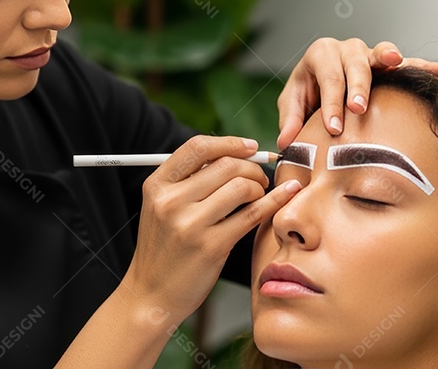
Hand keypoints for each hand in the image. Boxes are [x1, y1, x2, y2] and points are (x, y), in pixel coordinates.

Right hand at [122, 135, 301, 324]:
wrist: (150, 294)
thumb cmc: (164, 248)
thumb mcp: (162, 208)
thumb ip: (189, 181)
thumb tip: (235, 155)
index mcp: (157, 186)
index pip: (198, 148)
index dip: (230, 143)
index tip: (251, 147)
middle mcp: (170, 202)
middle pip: (225, 165)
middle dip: (252, 167)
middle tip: (260, 178)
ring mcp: (190, 225)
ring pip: (241, 186)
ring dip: (260, 186)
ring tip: (260, 195)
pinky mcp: (211, 246)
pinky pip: (252, 214)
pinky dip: (273, 201)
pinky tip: (286, 194)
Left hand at [276, 39, 437, 148]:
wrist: (323, 79)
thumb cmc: (309, 91)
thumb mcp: (294, 102)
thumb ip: (291, 119)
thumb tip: (286, 142)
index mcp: (321, 53)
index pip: (328, 78)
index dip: (330, 103)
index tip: (333, 128)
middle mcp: (347, 48)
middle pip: (354, 64)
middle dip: (357, 87)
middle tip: (358, 109)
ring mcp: (369, 53)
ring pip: (380, 54)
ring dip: (389, 59)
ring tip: (396, 62)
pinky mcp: (388, 63)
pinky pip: (409, 63)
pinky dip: (426, 65)